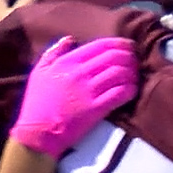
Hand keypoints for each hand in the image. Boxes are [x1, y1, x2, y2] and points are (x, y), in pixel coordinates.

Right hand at [9, 37, 138, 156]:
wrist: (37, 133)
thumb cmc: (37, 103)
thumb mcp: (39, 72)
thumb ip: (53, 53)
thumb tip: (69, 39)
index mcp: (67, 62)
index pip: (100, 45)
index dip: (119, 44)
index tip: (128, 47)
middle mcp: (79, 73)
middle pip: (114, 57)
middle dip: (130, 57)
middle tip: (136, 61)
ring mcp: (88, 91)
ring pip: (120, 73)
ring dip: (132, 73)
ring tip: (135, 76)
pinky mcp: (95, 109)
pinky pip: (119, 94)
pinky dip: (130, 89)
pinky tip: (132, 90)